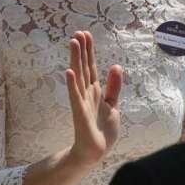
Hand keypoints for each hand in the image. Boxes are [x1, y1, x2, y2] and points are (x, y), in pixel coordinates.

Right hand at [65, 31, 122, 165]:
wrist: (95, 152)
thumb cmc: (102, 130)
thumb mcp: (113, 104)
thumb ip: (114, 86)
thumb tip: (115, 65)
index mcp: (95, 91)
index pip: (92, 66)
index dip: (89, 51)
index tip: (86, 34)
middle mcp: (87, 93)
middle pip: (85, 67)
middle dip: (82, 50)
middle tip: (78, 32)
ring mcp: (82, 102)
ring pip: (79, 76)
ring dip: (76, 60)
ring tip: (73, 43)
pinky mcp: (80, 113)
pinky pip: (76, 96)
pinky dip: (72, 84)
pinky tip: (69, 72)